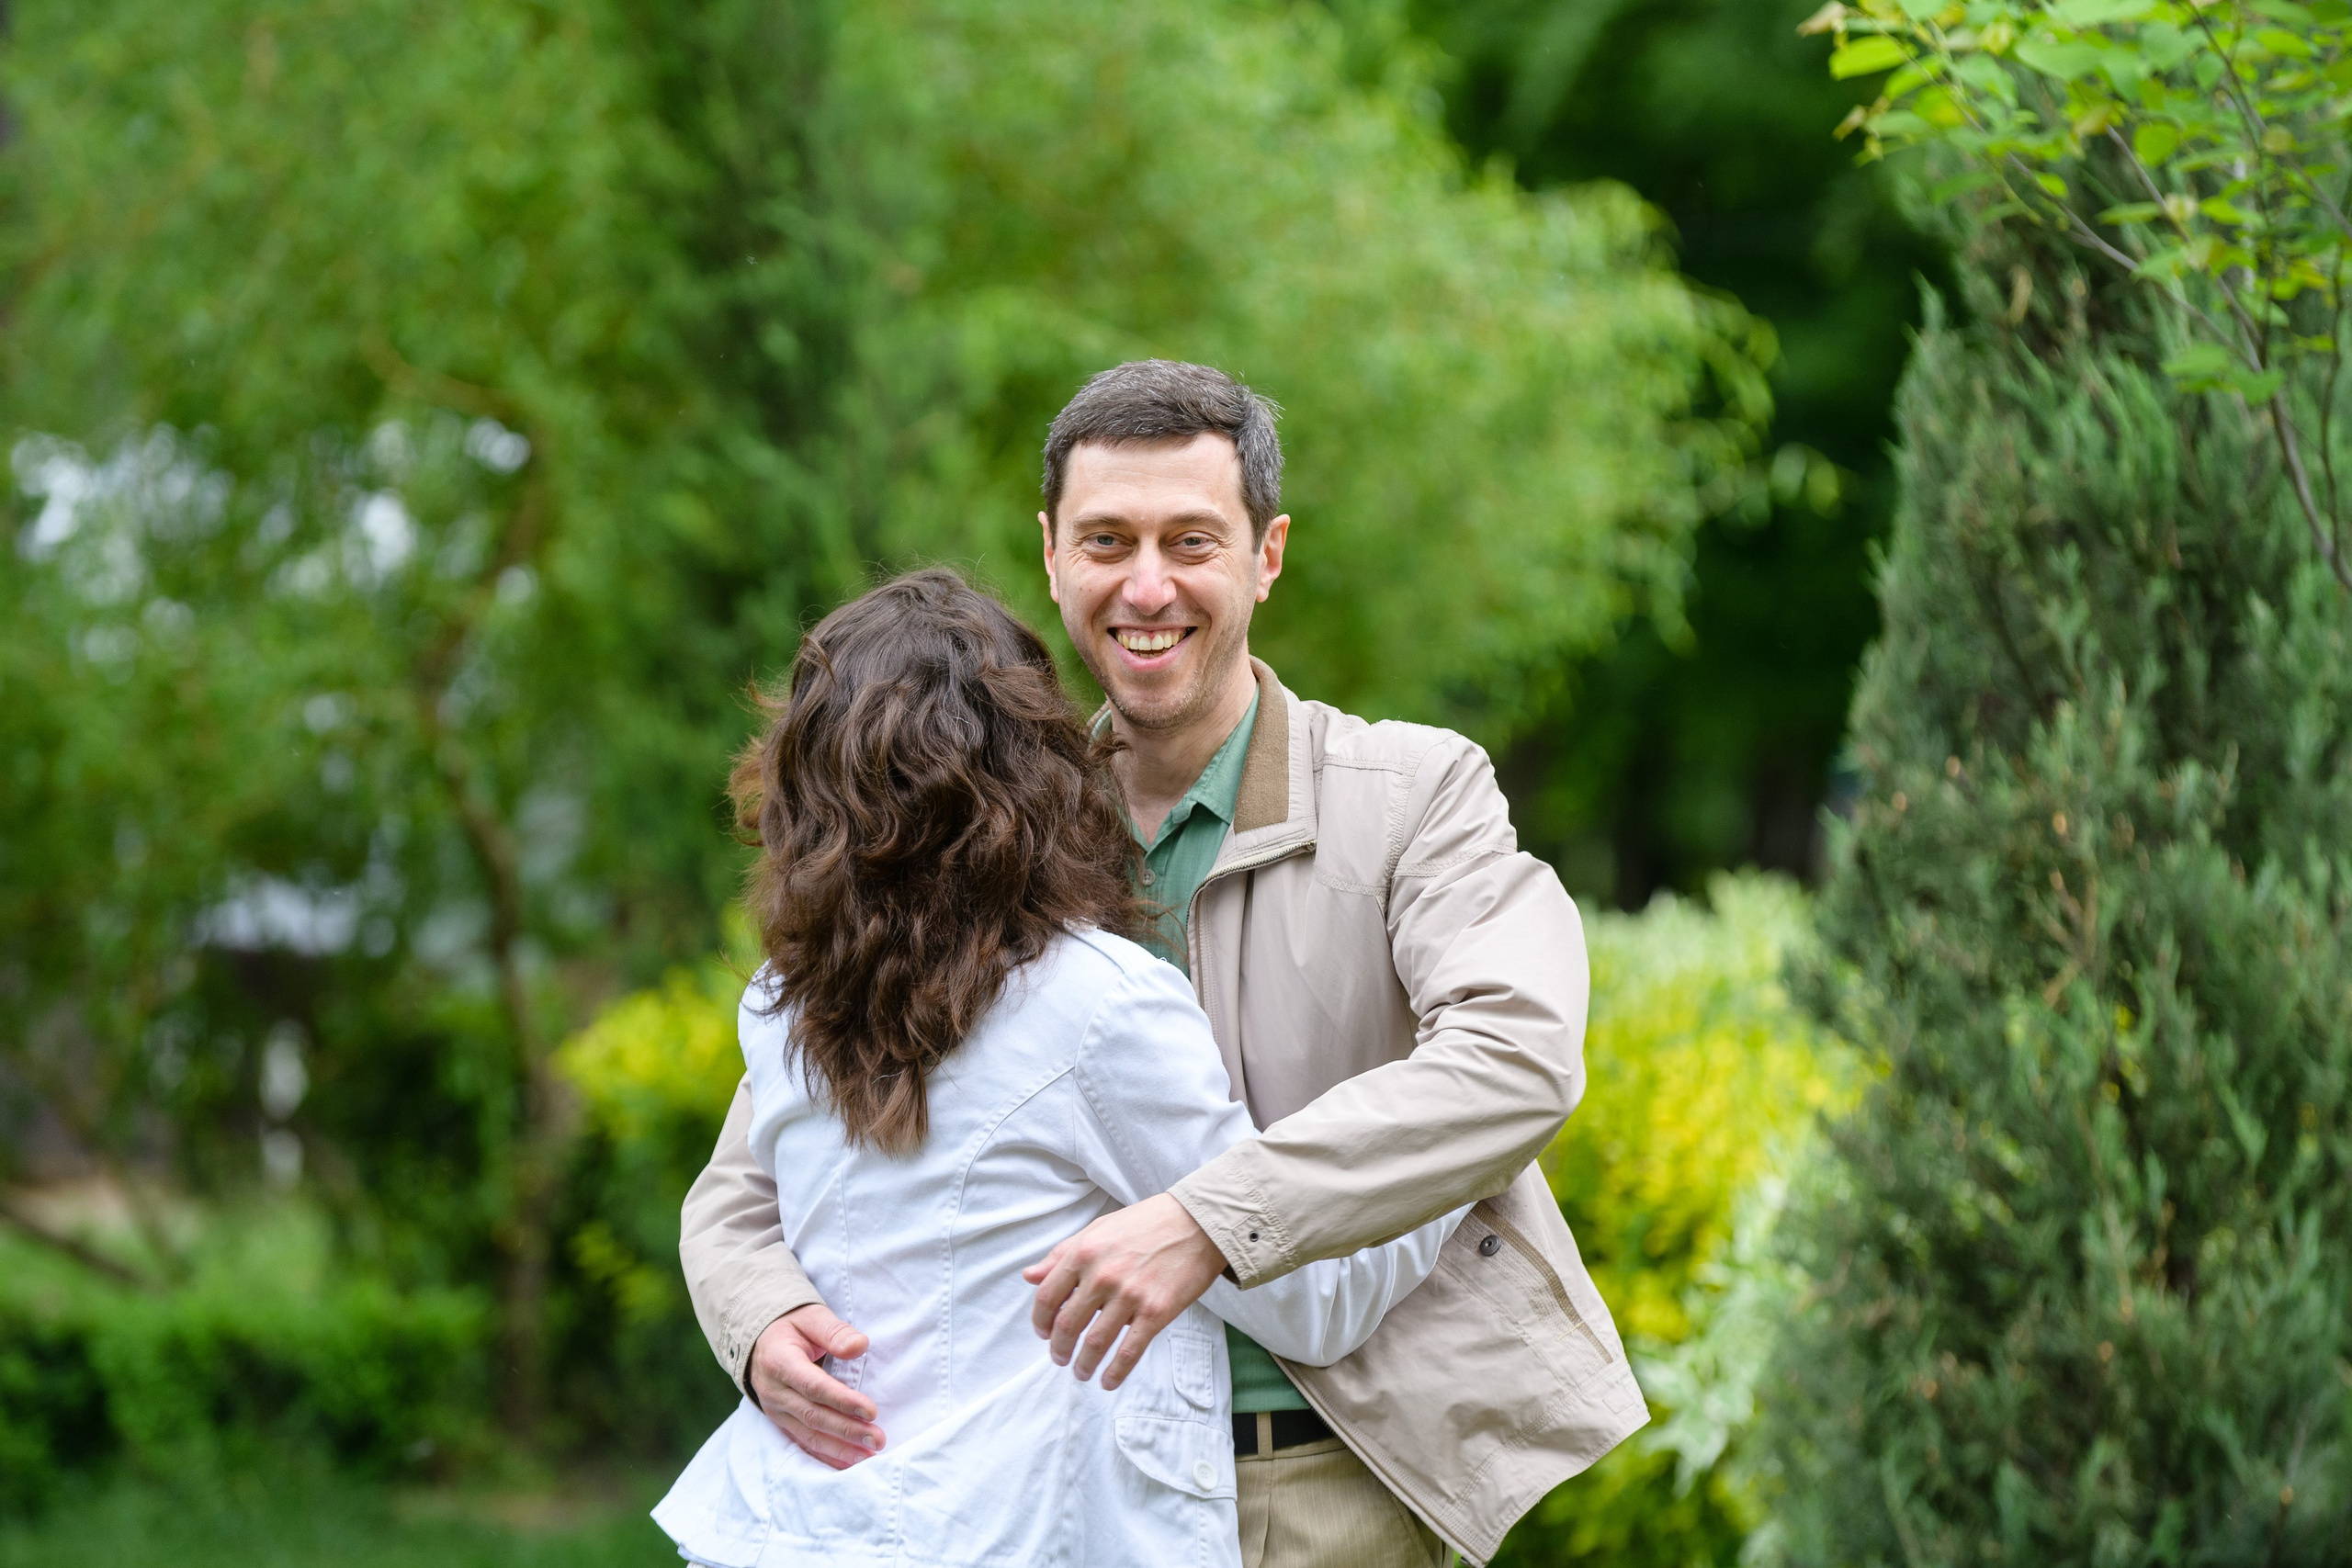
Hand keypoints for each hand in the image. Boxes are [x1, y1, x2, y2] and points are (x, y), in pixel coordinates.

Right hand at [747, 1303, 885, 1467]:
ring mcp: (775, 1410)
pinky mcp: (781, 1422)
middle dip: (847, 1430)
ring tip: (869, 1455)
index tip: (871, 1411)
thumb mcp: (811, 1318)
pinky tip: (849, 1462)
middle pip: (813, 1416)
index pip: (813, 1386)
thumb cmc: (792, 1327)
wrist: (760, 1340)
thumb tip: (860, 1346)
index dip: (842, 1401)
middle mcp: (774, 1391)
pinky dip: (826, 1455)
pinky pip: (803, 1442)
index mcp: (780, 1362)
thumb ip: (835, 1331)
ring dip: (840, 1448)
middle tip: (878, 1439)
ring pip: (808, 1435)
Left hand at [1022, 1193, 1229, 1390]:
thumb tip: (1030, 1276)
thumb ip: (1061, 1254)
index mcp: (1084, 1253)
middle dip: (1059, 1349)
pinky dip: (1115, 1373)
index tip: (1043, 1334)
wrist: (1197, 1223)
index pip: (1047, 1297)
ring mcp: (1129, 1296)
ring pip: (1095, 1343)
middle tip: (1060, 1358)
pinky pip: (1128, 1352)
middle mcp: (1102, 1276)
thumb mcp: (1097, 1229)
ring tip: (1081, 1372)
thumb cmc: (1145, 1223)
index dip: (1040, 1321)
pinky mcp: (1156, 1313)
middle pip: (1067, 1325)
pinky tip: (1107, 1382)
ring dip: (1083, 1364)